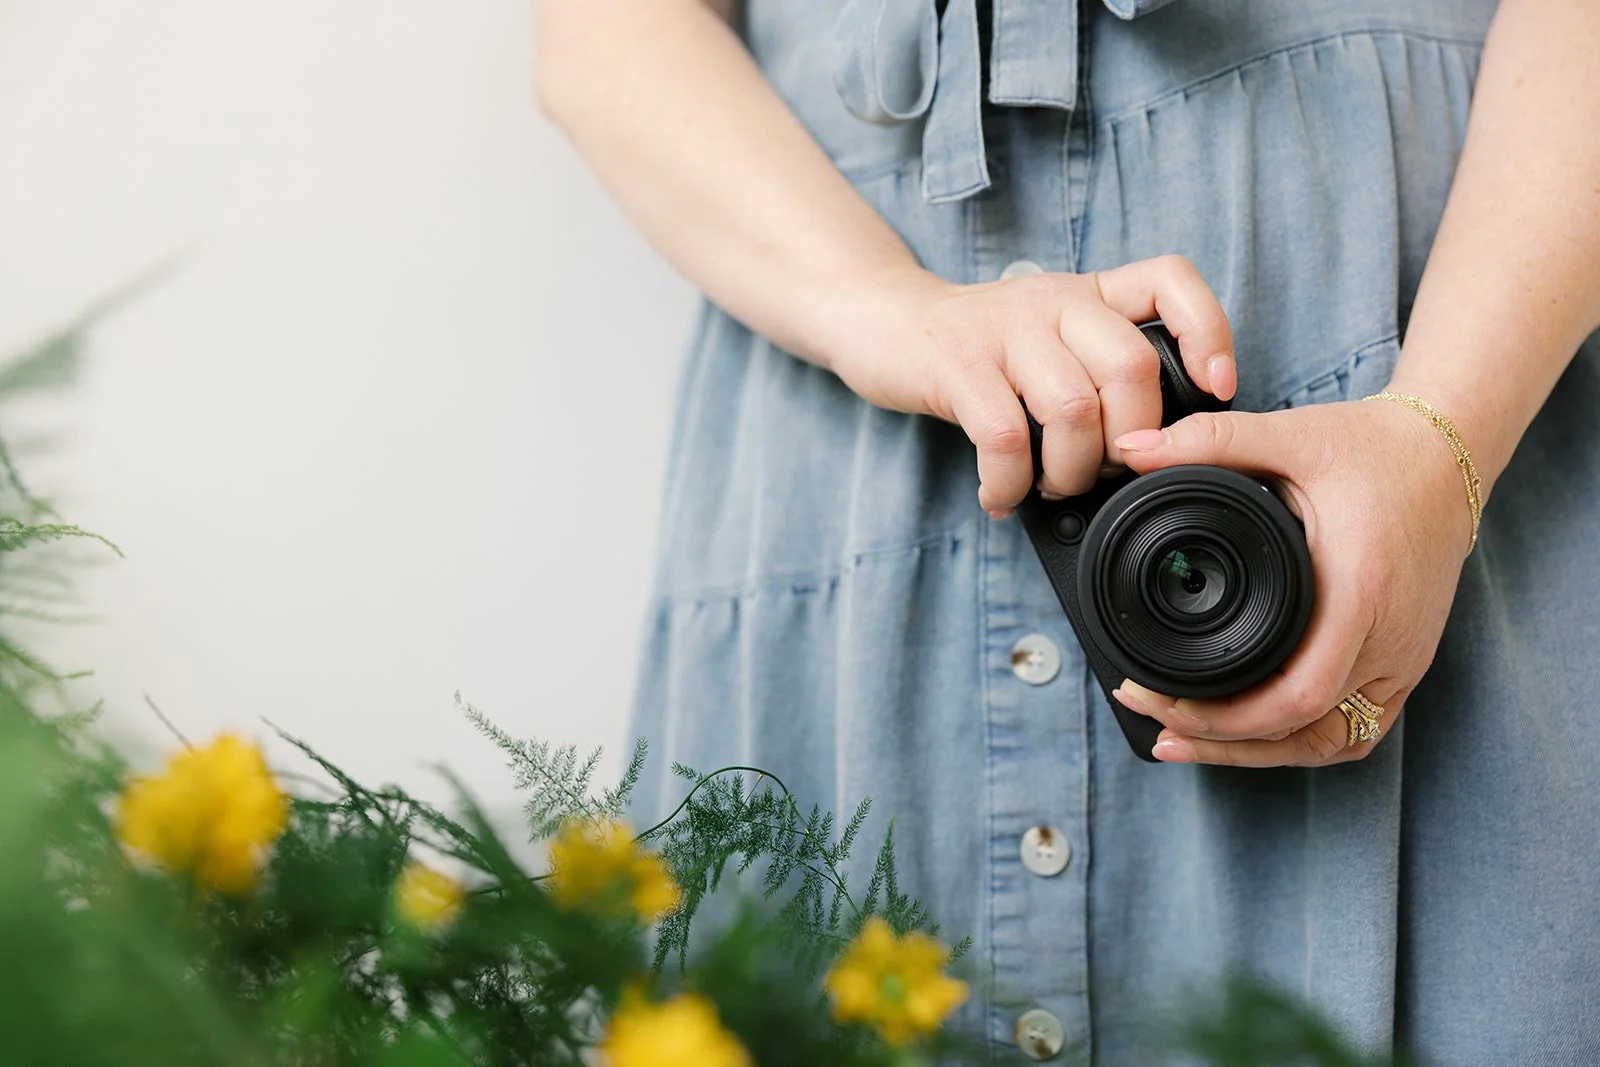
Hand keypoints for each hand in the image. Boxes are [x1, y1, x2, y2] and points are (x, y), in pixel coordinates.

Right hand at [833, 257, 1235, 515]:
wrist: (884, 322)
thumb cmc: (979, 346)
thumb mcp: (1049, 336)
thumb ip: (1098, 368)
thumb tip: (1149, 452)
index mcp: (1087, 293)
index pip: (1170, 279)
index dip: (1208, 332)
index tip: (1215, 389)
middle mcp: (1054, 300)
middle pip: (1130, 368)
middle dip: (1131, 442)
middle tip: (1104, 473)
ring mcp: (1004, 330)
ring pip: (1073, 409)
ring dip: (1070, 472)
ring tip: (1050, 489)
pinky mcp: (957, 365)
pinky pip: (1006, 438)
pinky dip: (1010, 484)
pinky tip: (1000, 495)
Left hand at [1108, 399, 1476, 766]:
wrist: (1448, 456)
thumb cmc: (1376, 450)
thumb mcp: (1293, 435)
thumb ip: (1211, 440)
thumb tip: (1131, 448)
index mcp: (1361, 594)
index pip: (1296, 696)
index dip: (1224, 718)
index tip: (1162, 700)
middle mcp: (1391, 641)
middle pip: (1303, 732)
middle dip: (1219, 738)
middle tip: (1151, 715)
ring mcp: (1404, 660)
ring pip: (1330, 743)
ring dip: (1255, 752)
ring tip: (1183, 739)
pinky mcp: (1406, 664)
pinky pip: (1354, 729)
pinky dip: (1297, 741)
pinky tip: (1248, 737)